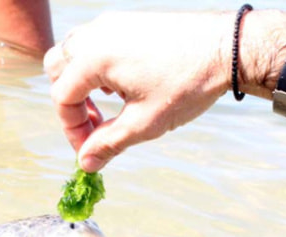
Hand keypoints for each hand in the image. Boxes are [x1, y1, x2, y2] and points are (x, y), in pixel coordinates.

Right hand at [44, 11, 237, 171]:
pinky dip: (97, 66)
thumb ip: (108, 143)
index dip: (71, 129)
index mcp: (94, 57)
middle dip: (69, 101)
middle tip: (92, 125)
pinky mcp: (128, 22)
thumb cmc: (187, 84)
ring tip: (106, 104)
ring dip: (80, 82)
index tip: (89, 149)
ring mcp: (112, 24)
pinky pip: (96, 43)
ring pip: (74, 52)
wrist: (228, 48)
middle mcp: (97, 34)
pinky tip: (123, 85)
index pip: (62, 97)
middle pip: (57, 69)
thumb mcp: (144, 123)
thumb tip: (85, 164)